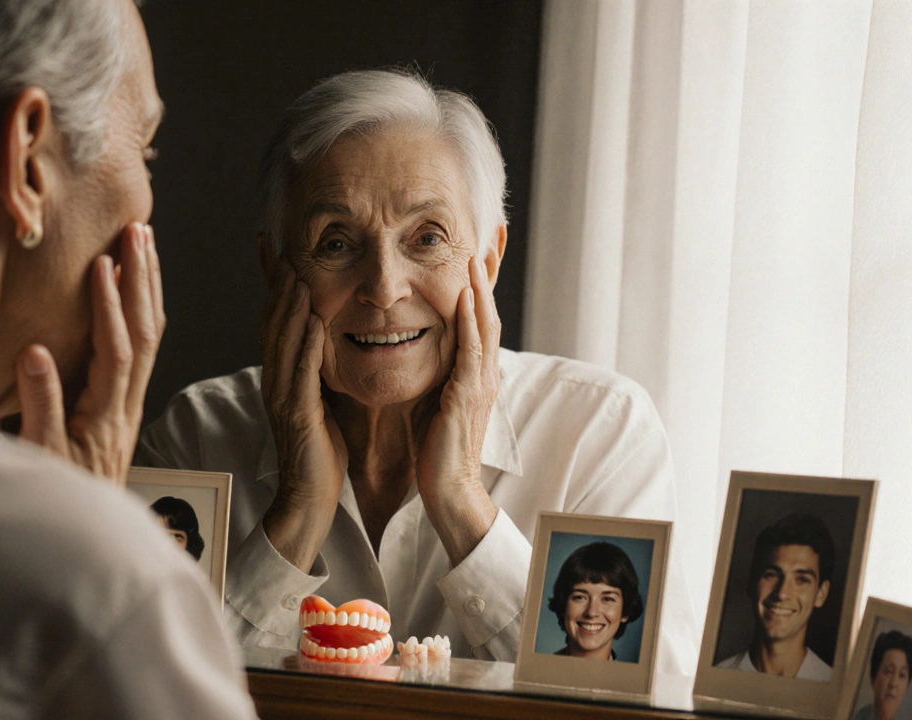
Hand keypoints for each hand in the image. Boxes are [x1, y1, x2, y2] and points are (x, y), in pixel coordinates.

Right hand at [14, 222, 164, 484]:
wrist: (80, 533)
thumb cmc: (56, 494)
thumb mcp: (39, 456)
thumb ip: (38, 405)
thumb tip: (35, 351)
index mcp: (105, 415)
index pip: (116, 352)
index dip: (111, 308)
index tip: (105, 266)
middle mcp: (126, 404)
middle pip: (145, 334)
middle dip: (142, 280)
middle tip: (140, 232)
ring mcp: (130, 403)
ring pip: (150, 337)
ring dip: (148, 288)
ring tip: (145, 244)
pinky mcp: (125, 404)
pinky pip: (144, 349)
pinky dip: (144, 312)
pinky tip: (141, 290)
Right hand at [259, 261, 347, 571]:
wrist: (310, 498)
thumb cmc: (322, 451)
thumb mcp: (322, 400)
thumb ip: (320, 370)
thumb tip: (331, 338)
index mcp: (283, 377)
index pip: (277, 323)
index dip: (278, 289)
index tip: (282, 254)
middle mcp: (276, 382)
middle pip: (273, 325)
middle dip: (279, 287)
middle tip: (285, 250)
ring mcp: (283, 398)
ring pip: (283, 344)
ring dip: (290, 308)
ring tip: (298, 273)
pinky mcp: (298, 417)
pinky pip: (301, 375)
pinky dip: (307, 345)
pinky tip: (317, 321)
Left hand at [417, 255, 500, 565]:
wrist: (447, 490)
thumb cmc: (435, 447)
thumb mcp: (433, 397)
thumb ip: (433, 369)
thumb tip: (418, 342)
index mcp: (473, 369)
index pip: (478, 314)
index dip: (481, 280)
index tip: (480, 244)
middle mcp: (482, 370)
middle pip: (489, 308)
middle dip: (491, 271)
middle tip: (494, 232)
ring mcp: (479, 382)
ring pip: (484, 323)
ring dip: (481, 286)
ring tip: (477, 251)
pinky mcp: (467, 396)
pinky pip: (471, 350)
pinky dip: (469, 320)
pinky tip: (465, 296)